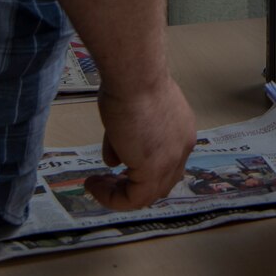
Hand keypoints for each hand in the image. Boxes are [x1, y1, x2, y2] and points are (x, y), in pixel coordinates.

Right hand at [85, 76, 196, 211]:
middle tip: (107, 181)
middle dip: (132, 185)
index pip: (167, 163)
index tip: (115, 166)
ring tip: (96, 184)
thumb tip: (113, 160)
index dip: (141, 169)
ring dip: (118, 193)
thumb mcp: (128, 112)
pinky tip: (93, 184)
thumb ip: (124, 139)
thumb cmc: (130, 82)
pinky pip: (132, 199)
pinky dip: (111, 198)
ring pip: (147, 195)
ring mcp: (171, 160)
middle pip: (162, 182)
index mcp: (181, 131)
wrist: (134, 76)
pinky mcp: (153, 169)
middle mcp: (182, 147)